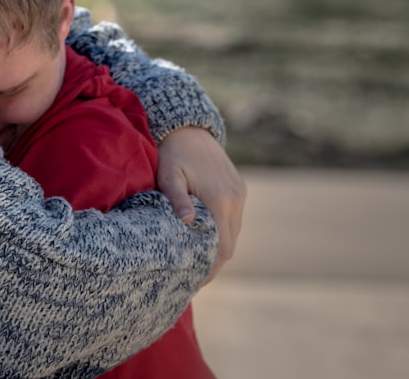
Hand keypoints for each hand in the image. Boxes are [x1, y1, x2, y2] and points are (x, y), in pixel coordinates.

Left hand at [156, 127, 245, 280]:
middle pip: (230, 245)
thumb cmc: (172, 153)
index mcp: (219, 199)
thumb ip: (177, 199)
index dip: (210, 267)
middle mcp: (235, 199)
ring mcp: (239, 194)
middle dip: (214, 263)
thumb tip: (187, 222)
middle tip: (193, 277)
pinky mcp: (238, 189)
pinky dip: (222, 233)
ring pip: (234, 233)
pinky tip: (205, 239)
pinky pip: (234, 220)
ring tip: (197, 262)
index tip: (194, 281)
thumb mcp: (169, 175)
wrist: (188, 127)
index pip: (221, 246)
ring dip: (219, 249)